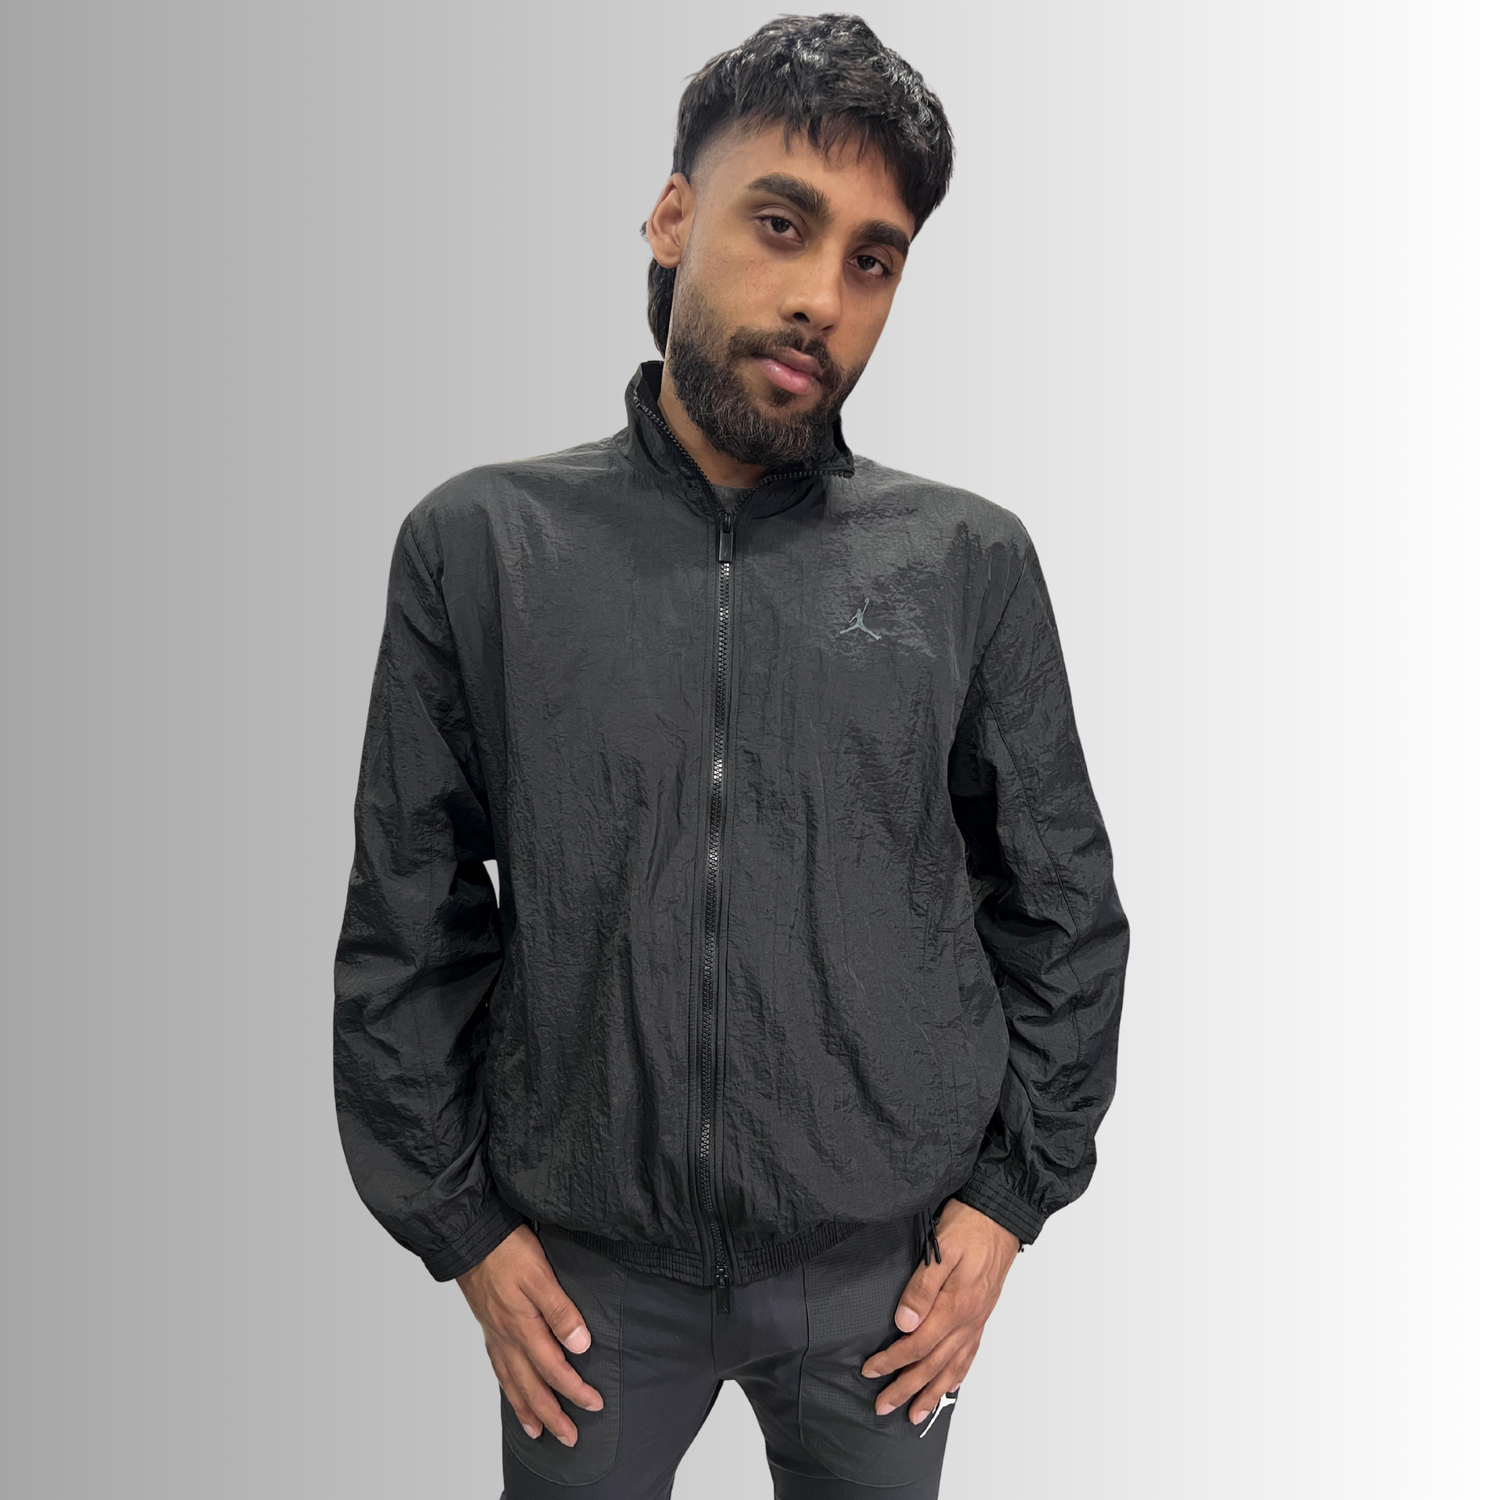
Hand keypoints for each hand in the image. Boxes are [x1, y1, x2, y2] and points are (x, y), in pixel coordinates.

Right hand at [456, 1225, 603, 1446]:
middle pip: (532, 1387)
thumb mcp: (540, 1275)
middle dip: (553, 1415)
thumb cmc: (509, 1251)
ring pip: (513, 1383)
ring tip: (538, 1430)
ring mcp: (496, 1335)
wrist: (472, 1238)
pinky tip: (512, 1392)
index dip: (575, 1391)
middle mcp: (508, 1339)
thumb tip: (581, 1345)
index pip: (555, 1370)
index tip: (594, 1405)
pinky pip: (499, 1369)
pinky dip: (507, 1388)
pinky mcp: (489, 1328)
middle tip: (569, 1438)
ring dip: (527, 1409)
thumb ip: (561, 1311)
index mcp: (524, 1328)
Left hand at [860, 1199, 1019, 1424]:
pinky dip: (958, 1376)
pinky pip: (970, 1355)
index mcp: (954, 1305)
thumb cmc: (969, 1225)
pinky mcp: (982, 1315)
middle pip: (932, 1365)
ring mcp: (977, 1320)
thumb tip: (904, 1324)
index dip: (891, 1361)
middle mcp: (967, 1320)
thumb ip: (922, 1287)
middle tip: (883, 1407)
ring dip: (932, 1393)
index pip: (916, 1344)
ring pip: (952, 1367)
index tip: (870, 1371)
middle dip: (906, 1389)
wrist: (1001, 1214)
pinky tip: (949, 1386)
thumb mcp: (941, 1249)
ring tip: (915, 1414)